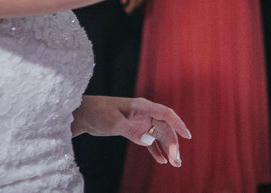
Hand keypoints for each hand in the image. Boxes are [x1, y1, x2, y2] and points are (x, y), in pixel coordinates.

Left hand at [72, 95, 189, 166]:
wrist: (83, 114)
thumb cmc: (98, 113)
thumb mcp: (114, 123)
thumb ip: (133, 131)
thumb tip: (151, 140)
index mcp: (143, 106)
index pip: (166, 114)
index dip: (178, 124)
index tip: (188, 136)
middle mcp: (144, 113)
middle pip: (164, 128)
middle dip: (172, 144)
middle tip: (176, 161)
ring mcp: (140, 122)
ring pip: (158, 135)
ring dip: (167, 148)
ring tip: (175, 163)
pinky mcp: (134, 130)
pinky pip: (149, 141)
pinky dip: (155, 150)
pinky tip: (161, 160)